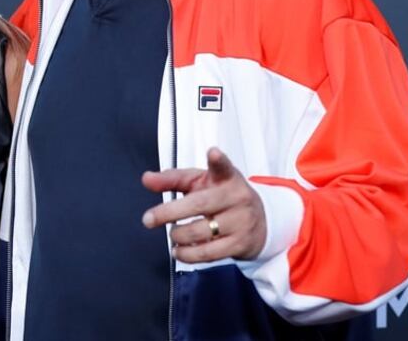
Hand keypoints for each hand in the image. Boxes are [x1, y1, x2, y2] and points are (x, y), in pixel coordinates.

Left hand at [140, 147, 265, 262]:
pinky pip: (209, 253)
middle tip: (148, 219)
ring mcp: (241, 222)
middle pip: (199, 204)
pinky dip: (188, 254)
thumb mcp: (200, 182)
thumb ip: (172, 179)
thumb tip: (147, 179)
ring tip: (172, 234)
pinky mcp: (240, 244)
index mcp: (226, 178)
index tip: (213, 153)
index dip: (218, 160)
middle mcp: (236, 198)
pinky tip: (180, 250)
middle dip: (169, 212)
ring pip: (201, 232)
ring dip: (178, 236)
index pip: (224, 167)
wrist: (261, 222)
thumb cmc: (222, 197)